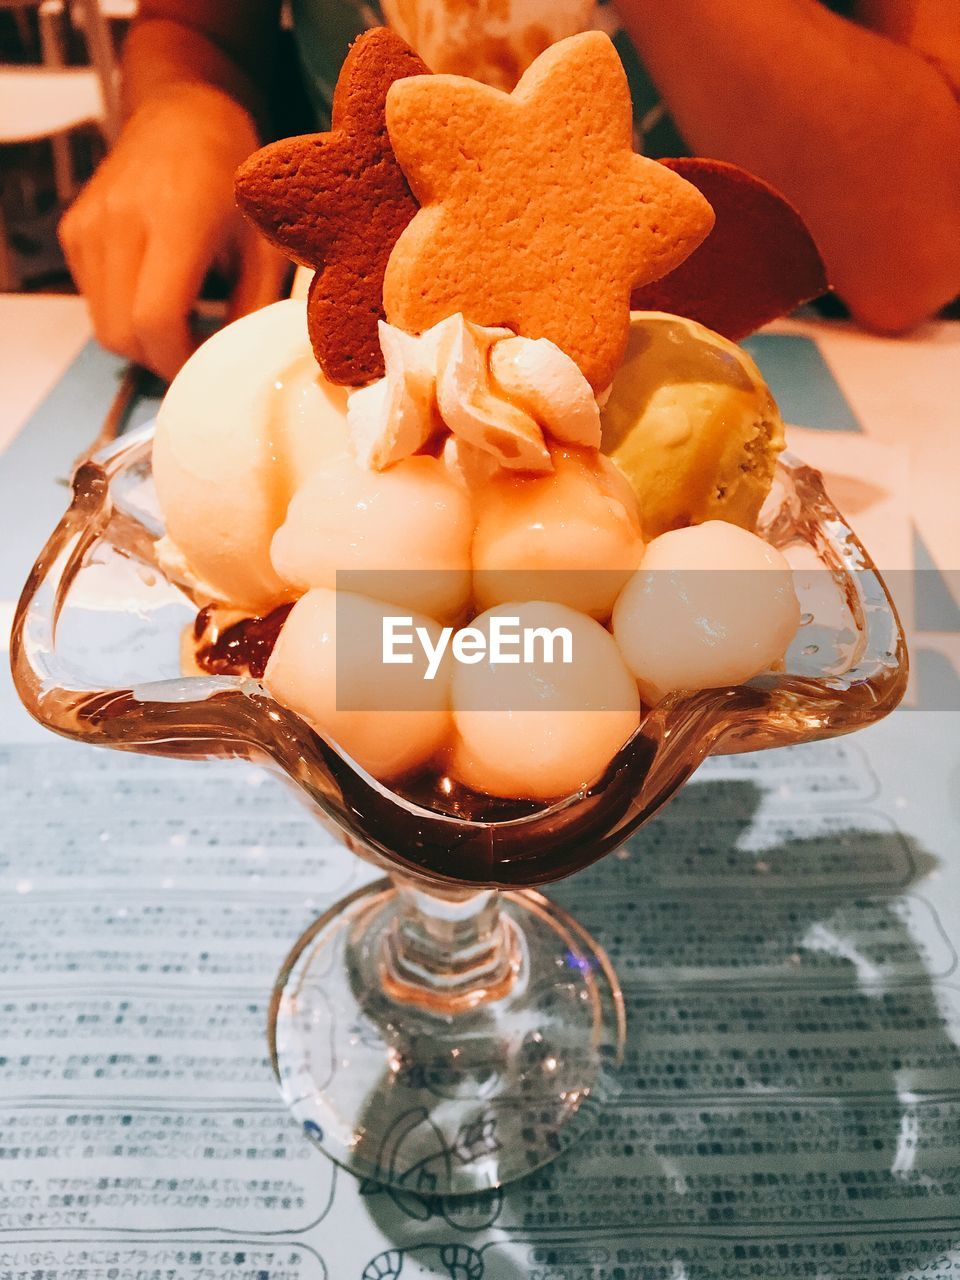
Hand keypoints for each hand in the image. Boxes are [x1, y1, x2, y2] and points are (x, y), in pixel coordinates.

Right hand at [60, 82, 287, 379]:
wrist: (184, 116)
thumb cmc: (235, 178)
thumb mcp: (264, 242)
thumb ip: (255, 306)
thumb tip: (245, 365)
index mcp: (176, 220)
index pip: (156, 319)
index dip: (179, 360)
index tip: (205, 369)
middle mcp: (122, 220)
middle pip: (122, 333)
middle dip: (159, 361)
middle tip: (195, 359)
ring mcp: (91, 224)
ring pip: (103, 324)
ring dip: (140, 342)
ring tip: (181, 328)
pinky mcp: (75, 229)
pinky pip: (93, 299)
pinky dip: (122, 314)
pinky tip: (156, 295)